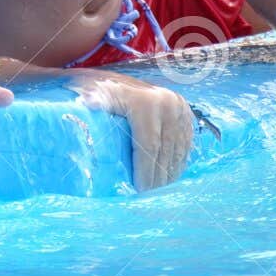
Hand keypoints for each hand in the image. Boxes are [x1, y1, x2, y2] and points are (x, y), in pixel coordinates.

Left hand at [70, 71, 195, 190]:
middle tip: (150, 198)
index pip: (148, 144)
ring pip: (178, 149)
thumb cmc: (100, 90)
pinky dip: (178, 162)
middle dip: (158, 177)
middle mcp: (168, 104)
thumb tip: (87, 104)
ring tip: (161, 193)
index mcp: (146, 102)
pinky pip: (186, 143)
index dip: (144, 170)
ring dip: (170, 174)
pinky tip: (171, 177)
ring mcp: (181, 109)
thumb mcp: (94, 93)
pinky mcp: (187, 114)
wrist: (115, 77)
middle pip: (165, 150)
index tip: (139, 191)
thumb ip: (94, 99)